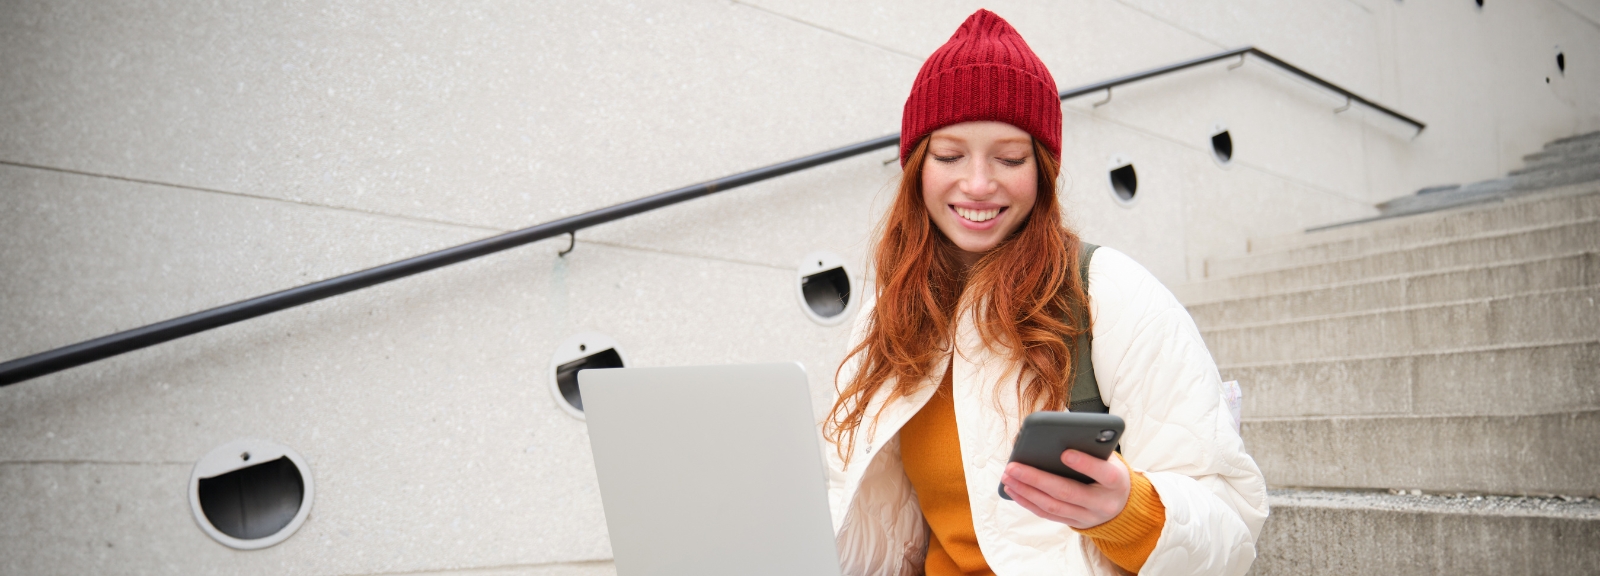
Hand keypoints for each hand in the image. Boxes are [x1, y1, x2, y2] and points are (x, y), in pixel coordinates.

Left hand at [1000, 450, 1130, 528]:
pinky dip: (1027, 502)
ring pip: (1053, 506)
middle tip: (1013, 466)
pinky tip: (1012, 489)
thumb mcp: (1108, 456)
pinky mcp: (1074, 523)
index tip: (1065, 452)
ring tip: (1007, 476)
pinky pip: (1047, 514)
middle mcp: (1103, 503)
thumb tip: (1054, 430)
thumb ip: (1089, 445)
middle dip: (1036, 479)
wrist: (1121, 503)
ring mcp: (1088, 517)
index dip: (1085, 464)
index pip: (1104, 474)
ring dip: (1026, 491)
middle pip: (1067, 492)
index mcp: (1116, 482)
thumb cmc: (1108, 470)